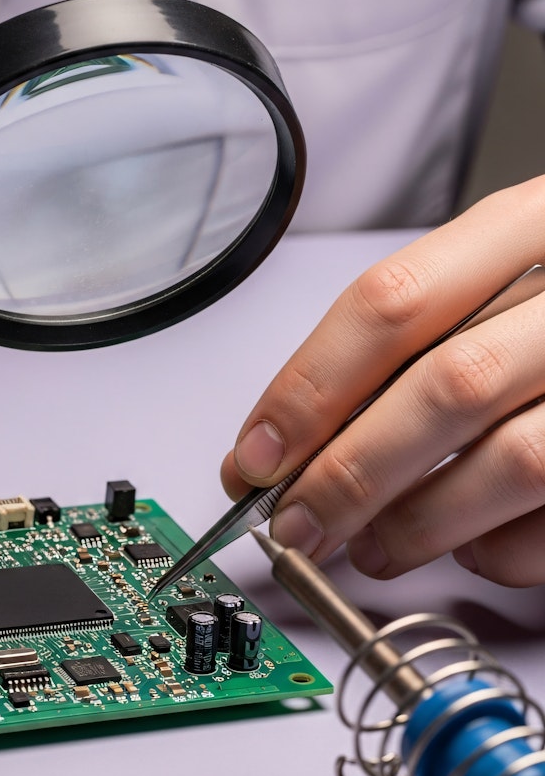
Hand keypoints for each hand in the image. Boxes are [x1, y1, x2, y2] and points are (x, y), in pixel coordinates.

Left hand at [221, 177, 544, 587]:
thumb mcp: (491, 283)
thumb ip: (406, 343)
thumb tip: (285, 440)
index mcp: (533, 225)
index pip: (393, 300)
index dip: (310, 386)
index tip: (258, 455)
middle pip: (448, 385)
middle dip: (351, 472)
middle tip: (296, 522)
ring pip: (514, 461)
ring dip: (417, 522)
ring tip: (368, 545)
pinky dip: (498, 550)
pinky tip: (467, 544)